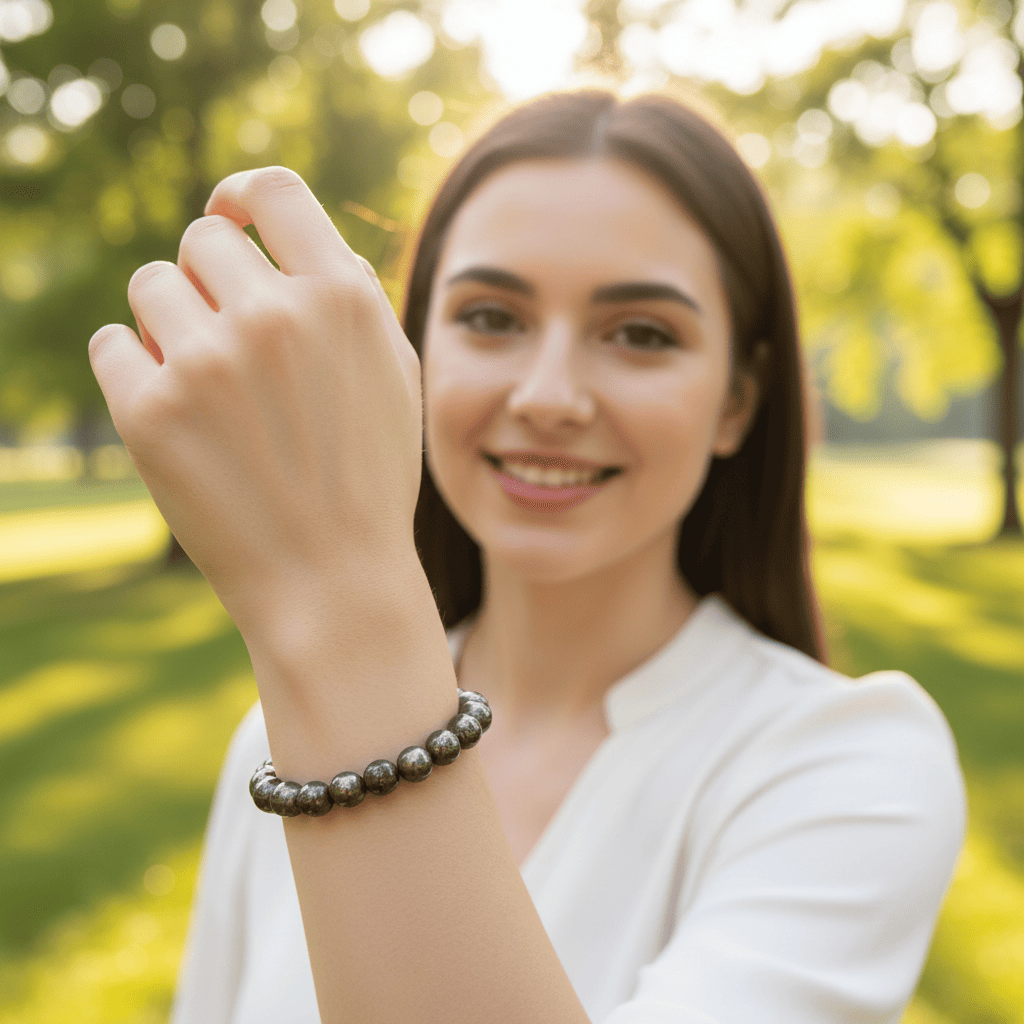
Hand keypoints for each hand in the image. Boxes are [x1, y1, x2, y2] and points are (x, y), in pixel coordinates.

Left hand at [89, 167, 423, 634]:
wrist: (331, 581)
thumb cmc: (367, 477)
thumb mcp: (394, 375)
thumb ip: (350, 295)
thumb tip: (290, 240)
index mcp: (342, 299)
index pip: (273, 192)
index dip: (242, 197)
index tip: (230, 217)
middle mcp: (274, 318)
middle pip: (202, 240)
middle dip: (211, 282)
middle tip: (231, 345)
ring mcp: (206, 363)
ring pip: (151, 286)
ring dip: (170, 324)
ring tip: (206, 388)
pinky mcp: (148, 412)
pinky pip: (110, 345)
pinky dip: (133, 370)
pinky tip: (174, 414)